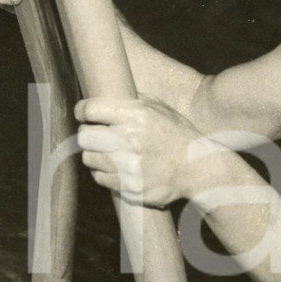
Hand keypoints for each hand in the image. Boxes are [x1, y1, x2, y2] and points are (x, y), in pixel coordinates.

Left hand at [76, 95, 207, 206]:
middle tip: (97, 135)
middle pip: (84, 137)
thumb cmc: (177, 135)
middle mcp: (128, 140)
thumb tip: (105, 94)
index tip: (84, 114)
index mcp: (135, 116)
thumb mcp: (160, 108)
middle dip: (89, 135)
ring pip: (89, 159)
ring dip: (96, 155)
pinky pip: (100, 178)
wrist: (197, 168)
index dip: (83, 111)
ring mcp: (127, 167)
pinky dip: (105, 173)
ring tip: (109, 153)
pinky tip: (117, 168)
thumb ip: (132, 101)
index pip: (90, 110)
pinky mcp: (128, 187)